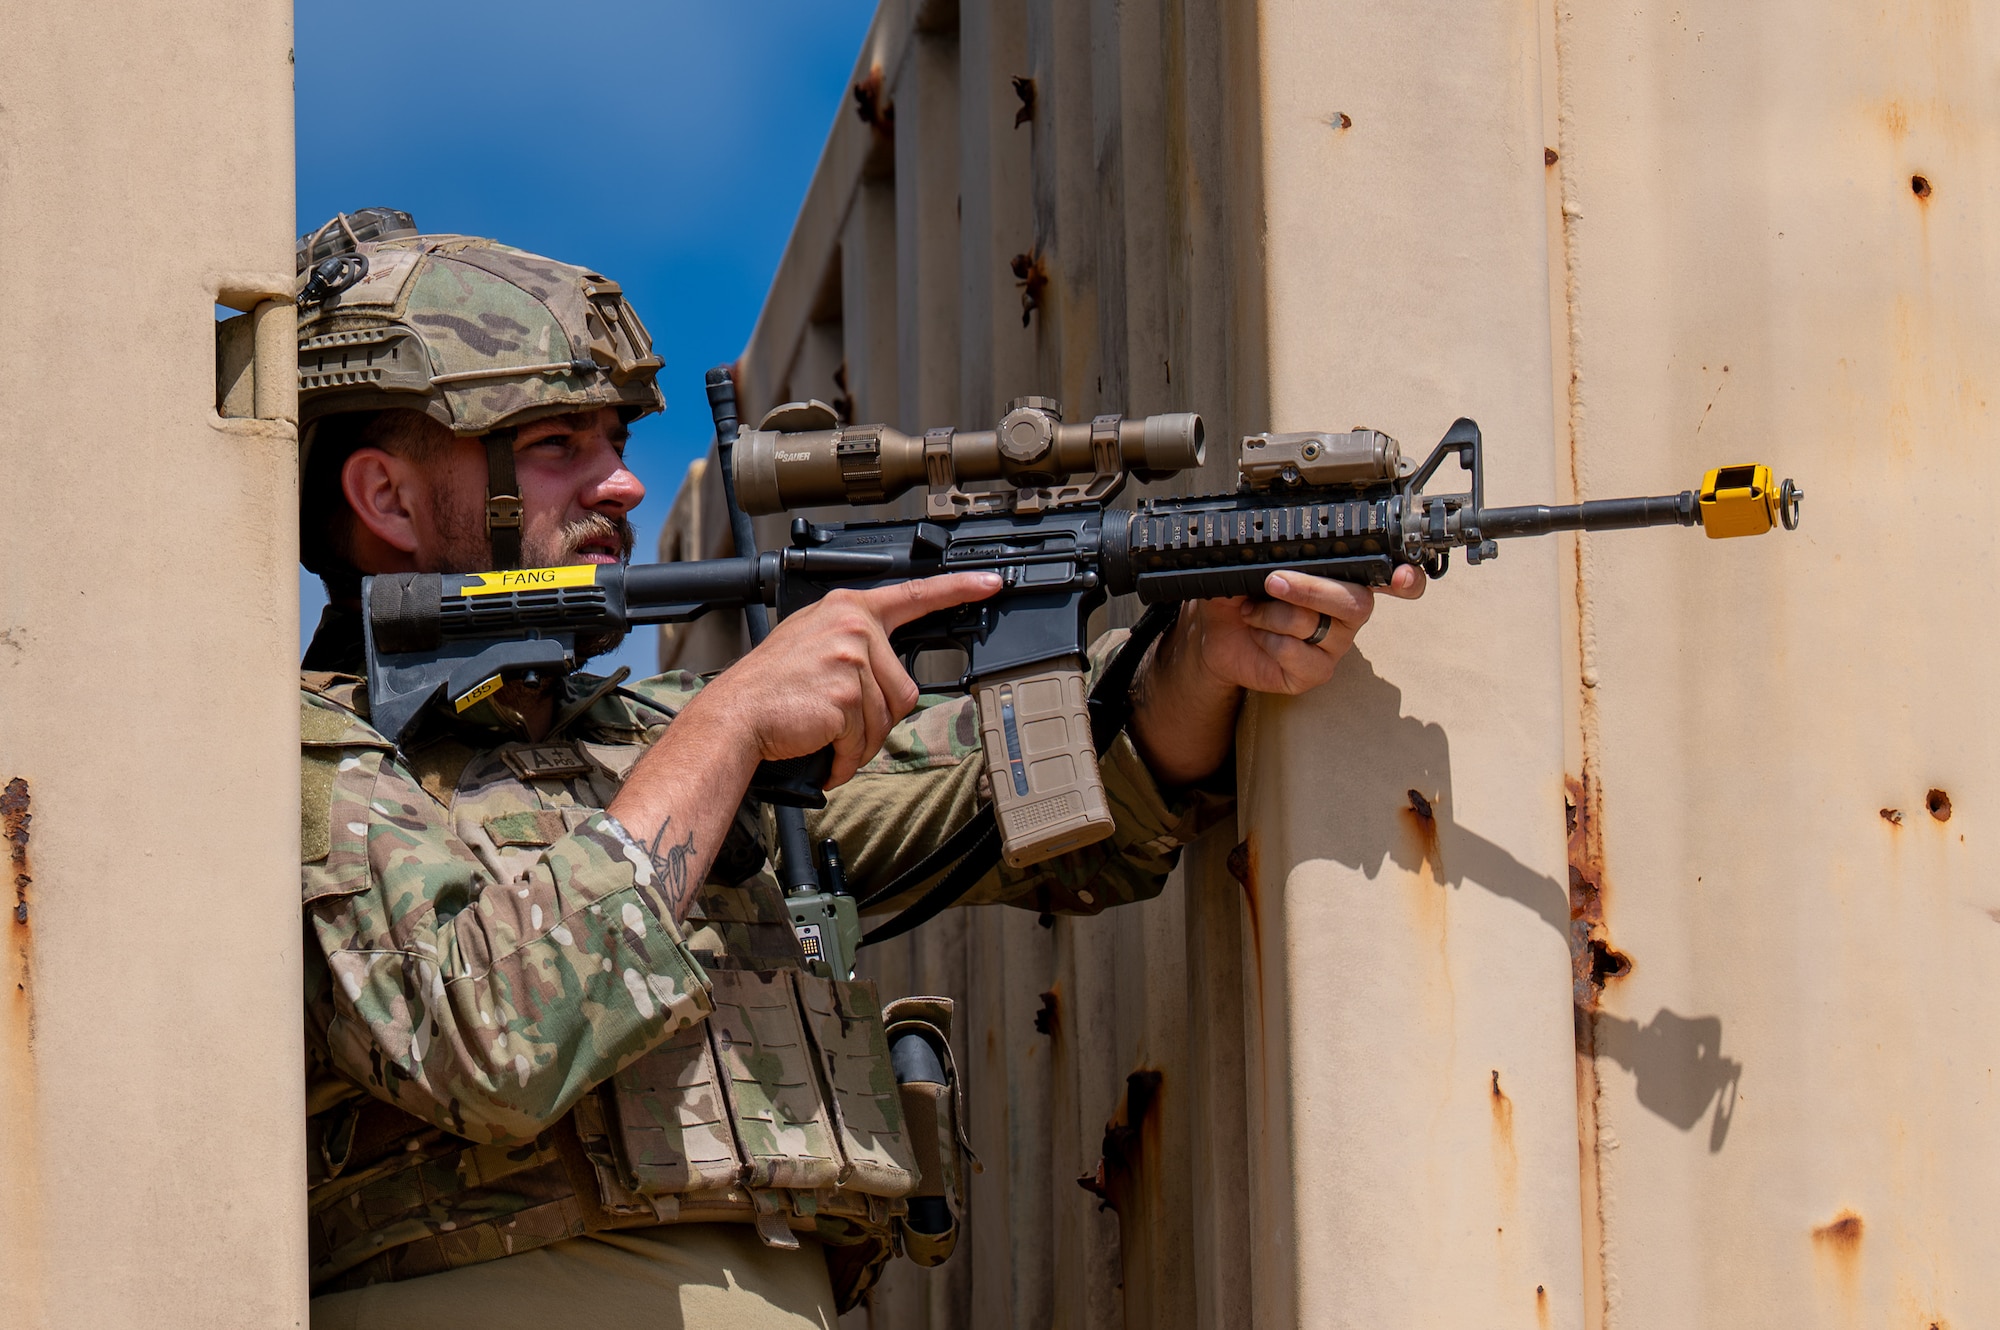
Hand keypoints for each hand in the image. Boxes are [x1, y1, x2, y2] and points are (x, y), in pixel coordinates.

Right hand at [686, 572, 1003, 786]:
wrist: (735, 714)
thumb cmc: (770, 686)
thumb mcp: (814, 643)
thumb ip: (857, 644)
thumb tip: (893, 675)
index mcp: (848, 608)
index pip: (914, 595)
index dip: (957, 589)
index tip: (991, 582)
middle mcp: (854, 626)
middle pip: (905, 686)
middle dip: (877, 718)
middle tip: (838, 721)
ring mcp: (851, 658)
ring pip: (888, 718)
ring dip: (860, 741)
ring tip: (823, 733)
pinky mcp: (848, 693)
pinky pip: (865, 739)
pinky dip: (846, 757)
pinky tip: (822, 750)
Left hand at [1188, 564, 1425, 695]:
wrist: (1215, 633)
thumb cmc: (1241, 594)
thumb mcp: (1249, 566)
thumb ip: (1271, 554)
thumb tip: (1276, 546)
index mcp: (1340, 579)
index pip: (1388, 578)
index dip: (1406, 580)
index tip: (1403, 577)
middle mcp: (1346, 612)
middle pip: (1356, 602)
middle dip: (1311, 589)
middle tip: (1273, 582)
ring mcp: (1333, 645)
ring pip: (1316, 626)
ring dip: (1272, 616)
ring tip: (1251, 612)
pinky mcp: (1315, 673)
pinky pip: (1300, 657)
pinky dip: (1270, 642)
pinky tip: (1260, 637)